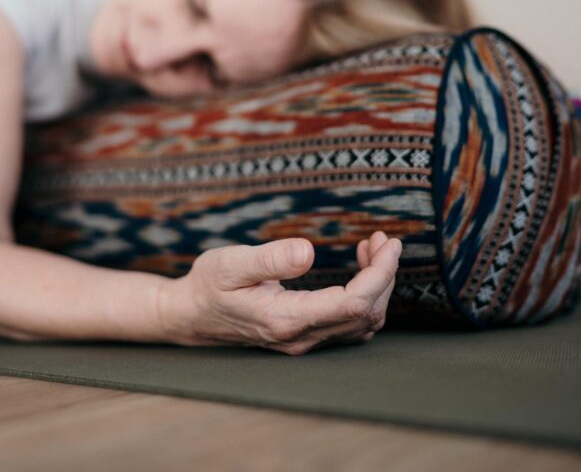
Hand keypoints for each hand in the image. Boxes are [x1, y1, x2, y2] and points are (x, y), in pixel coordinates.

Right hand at [157, 231, 401, 355]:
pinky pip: (350, 322)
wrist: (191, 315)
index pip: (354, 303)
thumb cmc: (208, 285)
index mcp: (286, 319)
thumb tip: (309, 251)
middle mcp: (301, 337)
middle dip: (384, 275)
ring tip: (374, 248)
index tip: (389, 244)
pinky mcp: (306, 336)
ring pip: (363, 322)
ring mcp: (304, 341)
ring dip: (377, 285)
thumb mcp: (229, 263)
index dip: (380, 274)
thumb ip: (269, 258)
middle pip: (367, 314)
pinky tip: (359, 268)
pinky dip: (365, 295)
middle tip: (384, 239)